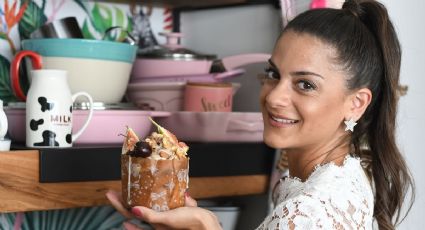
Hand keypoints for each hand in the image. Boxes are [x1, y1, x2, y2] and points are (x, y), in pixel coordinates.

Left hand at [106, 190, 221, 229]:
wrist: (209, 225)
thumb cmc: (189, 225)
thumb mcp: (167, 220)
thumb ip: (150, 216)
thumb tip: (133, 211)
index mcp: (154, 225)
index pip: (131, 216)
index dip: (120, 206)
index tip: (111, 194)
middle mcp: (159, 222)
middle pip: (138, 209)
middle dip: (127, 200)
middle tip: (118, 189)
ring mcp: (168, 216)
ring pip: (152, 205)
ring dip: (144, 196)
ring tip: (137, 186)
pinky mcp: (178, 211)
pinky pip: (169, 201)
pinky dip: (167, 194)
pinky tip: (166, 187)